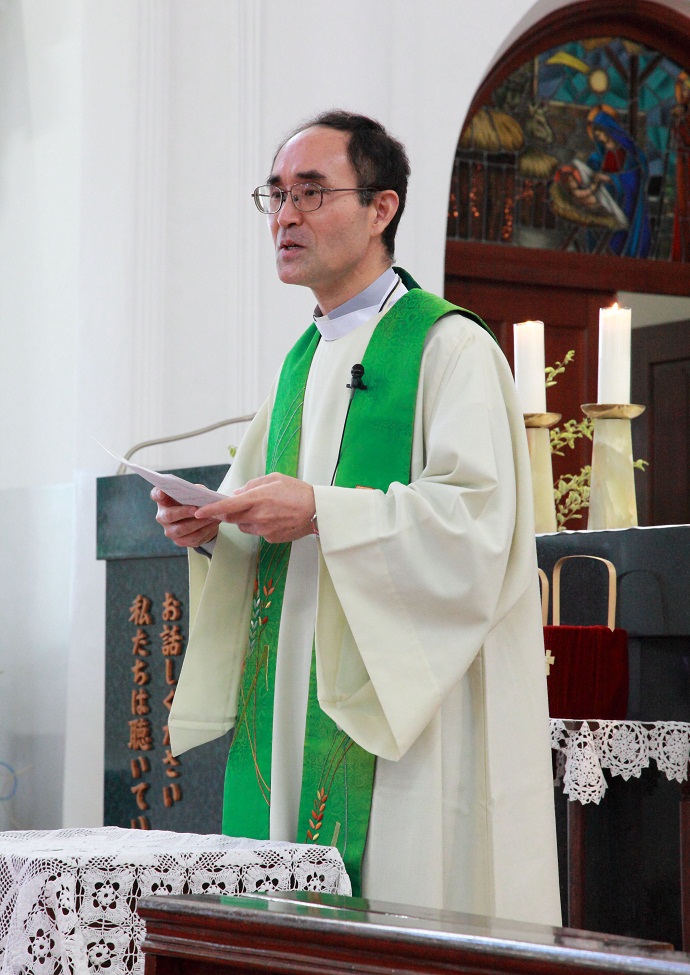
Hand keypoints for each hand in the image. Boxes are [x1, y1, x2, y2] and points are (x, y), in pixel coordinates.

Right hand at [151, 488, 218, 547]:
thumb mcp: (196, 494)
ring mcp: (170, 530)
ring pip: (181, 529)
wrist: (202, 521)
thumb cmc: (195, 503)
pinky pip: (192, 538)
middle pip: (168, 515)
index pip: (156, 495)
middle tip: (195, 509)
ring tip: (210, 517)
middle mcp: (163, 516)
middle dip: (182, 512)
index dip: (158, 494)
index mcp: (165, 501)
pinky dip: (204, 530)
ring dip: (197, 523)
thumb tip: (200, 492)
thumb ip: (195, 491)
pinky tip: (212, 524)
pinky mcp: (180, 541)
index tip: (162, 492)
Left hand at [194, 472, 315, 543]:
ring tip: (263, 510)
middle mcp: (258, 516)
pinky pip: (257, 532)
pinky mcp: (271, 538)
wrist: (318, 510)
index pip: (227, 506)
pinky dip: (259, 525)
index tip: (198, 511)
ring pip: (244, 526)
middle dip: (228, 513)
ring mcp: (264, 529)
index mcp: (258, 498)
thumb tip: (237, 494)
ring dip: (245, 519)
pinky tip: (274, 518)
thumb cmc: (298, 491)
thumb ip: (252, 486)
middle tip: (232, 506)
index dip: (211, 510)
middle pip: (232, 518)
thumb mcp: (274, 479)